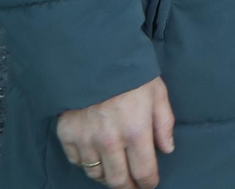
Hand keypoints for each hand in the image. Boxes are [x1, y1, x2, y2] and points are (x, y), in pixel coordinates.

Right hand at [56, 77, 174, 187]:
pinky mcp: (67, 136)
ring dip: (107, 177)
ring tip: (115, 173)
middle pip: (118, 180)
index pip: (143, 171)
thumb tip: (167, 149)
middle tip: (133, 187)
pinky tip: (96, 157)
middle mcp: (110, 142)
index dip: (148, 182)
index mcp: (136, 131)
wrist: (92, 59)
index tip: (150, 184)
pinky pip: (77, 162)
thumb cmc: (130, 74)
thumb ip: (164, 123)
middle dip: (128, 187)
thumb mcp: (157, 93)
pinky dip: (87, 163)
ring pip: (96, 174)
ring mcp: (86, 141)